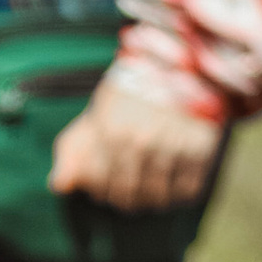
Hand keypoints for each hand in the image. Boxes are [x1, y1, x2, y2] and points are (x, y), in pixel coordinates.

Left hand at [48, 70, 220, 212]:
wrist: (184, 65)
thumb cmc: (133, 91)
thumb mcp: (97, 111)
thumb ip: (72, 149)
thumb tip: (59, 185)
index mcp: (111, 132)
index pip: (101, 185)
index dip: (102, 190)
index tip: (107, 185)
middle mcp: (141, 143)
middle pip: (129, 195)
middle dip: (126, 196)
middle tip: (131, 187)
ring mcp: (173, 148)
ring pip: (157, 197)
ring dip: (153, 197)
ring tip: (152, 182)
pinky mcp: (202, 152)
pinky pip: (186, 190)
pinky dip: (179, 191)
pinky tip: (174, 176)